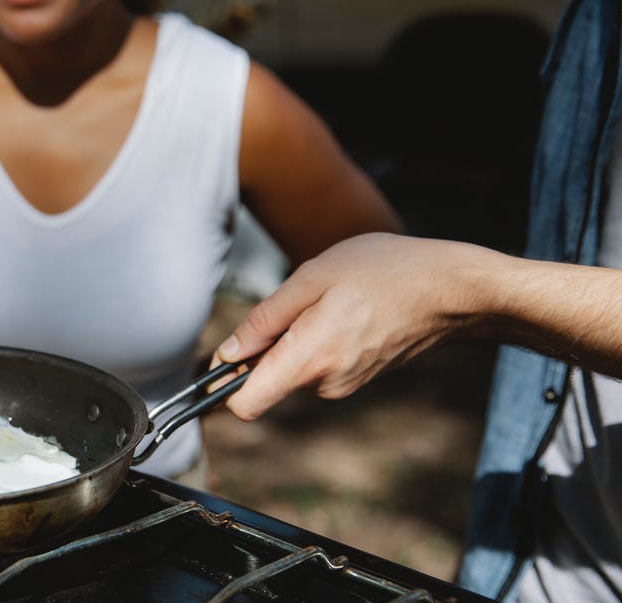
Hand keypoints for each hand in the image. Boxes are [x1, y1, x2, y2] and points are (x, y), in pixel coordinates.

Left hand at [211, 233, 489, 419]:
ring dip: (298, 337)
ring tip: (333, 300)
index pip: (244, 405)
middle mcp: (325, 383)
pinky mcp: (360, 377)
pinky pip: (320, 363)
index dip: (222, 385)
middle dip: (267, 346)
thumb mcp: (312, 278)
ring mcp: (345, 384)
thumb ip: (264, 320)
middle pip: (267, 380)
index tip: (221, 360)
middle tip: (298, 301)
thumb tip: (227, 354)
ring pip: (295, 368)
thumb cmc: (384, 271)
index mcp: (307, 360)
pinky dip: (321, 339)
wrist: (454, 289)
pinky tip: (349, 309)